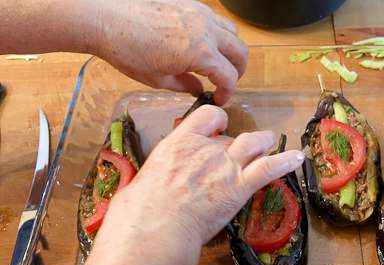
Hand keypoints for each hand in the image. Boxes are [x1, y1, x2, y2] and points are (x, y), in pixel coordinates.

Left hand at [89, 0, 248, 104]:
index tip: (220, 98)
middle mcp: (206, 30)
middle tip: (226, 81)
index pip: (229, 77)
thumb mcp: (157, 79)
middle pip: (240, 52)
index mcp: (201, 53)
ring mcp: (198, 13)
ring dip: (231, 48)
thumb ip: (184, 85)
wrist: (105, 18)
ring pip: (233, 31)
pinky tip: (203, 41)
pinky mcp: (189, 3)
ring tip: (219, 59)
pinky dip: (217, 31)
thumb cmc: (125, 48)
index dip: (227, 92)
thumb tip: (197, 88)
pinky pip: (215, 17)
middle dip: (238, 71)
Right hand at [103, 105, 304, 249]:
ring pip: (255, 143)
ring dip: (266, 141)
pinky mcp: (240, 186)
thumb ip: (160, 174)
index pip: (207, 116)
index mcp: (182, 141)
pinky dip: (286, 161)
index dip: (218, 121)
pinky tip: (298, 158)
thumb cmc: (143, 207)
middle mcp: (207, 148)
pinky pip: (270, 167)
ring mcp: (226, 166)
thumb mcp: (146, 179)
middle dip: (240, 143)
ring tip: (273, 142)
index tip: (220, 127)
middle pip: (233, 136)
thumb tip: (148, 187)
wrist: (157, 223)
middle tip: (243, 152)